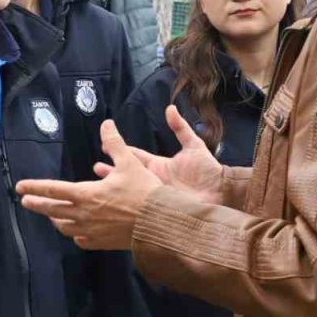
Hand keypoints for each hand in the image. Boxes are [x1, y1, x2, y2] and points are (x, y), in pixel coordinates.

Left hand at [18, 119, 162, 249]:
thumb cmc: (145, 192)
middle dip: (37, 205)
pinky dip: (75, 234)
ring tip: (52, 215)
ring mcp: (91, 231)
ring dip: (56, 220)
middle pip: (52, 210)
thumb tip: (106, 124)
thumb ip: (115, 143)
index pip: (52, 190)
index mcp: (86, 194)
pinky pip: (81, 240)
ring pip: (65, 227)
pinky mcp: (101, 243)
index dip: (34, 187)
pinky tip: (76, 232)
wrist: (160, 223)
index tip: (20, 187)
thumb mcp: (130, 163)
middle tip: (26, 202)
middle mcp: (84, 214)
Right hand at [94, 105, 222, 205]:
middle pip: (128, 175)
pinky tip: (116, 207)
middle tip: (95, 170)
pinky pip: (141, 207)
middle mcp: (154, 180)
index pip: (135, 157)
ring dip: (115, 189)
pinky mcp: (159, 208)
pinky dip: (128, 206)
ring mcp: (155, 195)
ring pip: (130, 191)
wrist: (221, 193)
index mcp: (159, 166)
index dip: (120, 151)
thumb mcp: (194, 145)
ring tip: (99, 188)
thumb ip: (180, 128)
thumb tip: (170, 108)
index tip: (104, 147)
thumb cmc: (209, 170)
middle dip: (111, 173)